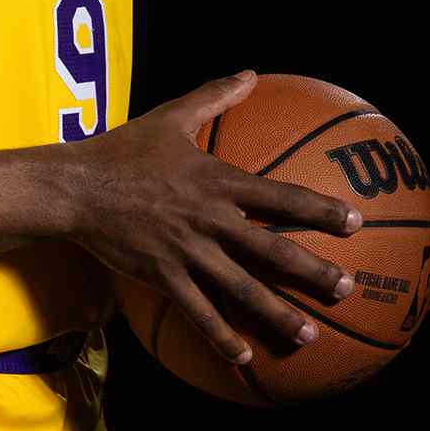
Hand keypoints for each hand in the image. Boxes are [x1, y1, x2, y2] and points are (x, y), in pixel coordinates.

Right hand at [65, 71, 361, 365]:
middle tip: (347, 288)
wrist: (74, 188)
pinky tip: (243, 357)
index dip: (320, 210)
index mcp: (217, 182)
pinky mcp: (162, 276)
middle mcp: (209, 220)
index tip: (355, 223)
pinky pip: (197, 311)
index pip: (280, 197)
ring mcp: (186, 252)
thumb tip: (251, 72)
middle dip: (314, 272)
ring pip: (241, 289)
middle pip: (272, 250)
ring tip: (310, 334)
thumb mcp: (171, 116)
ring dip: (278, 314)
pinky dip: (221, 336)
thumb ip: (214, 95)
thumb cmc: (122, 149)